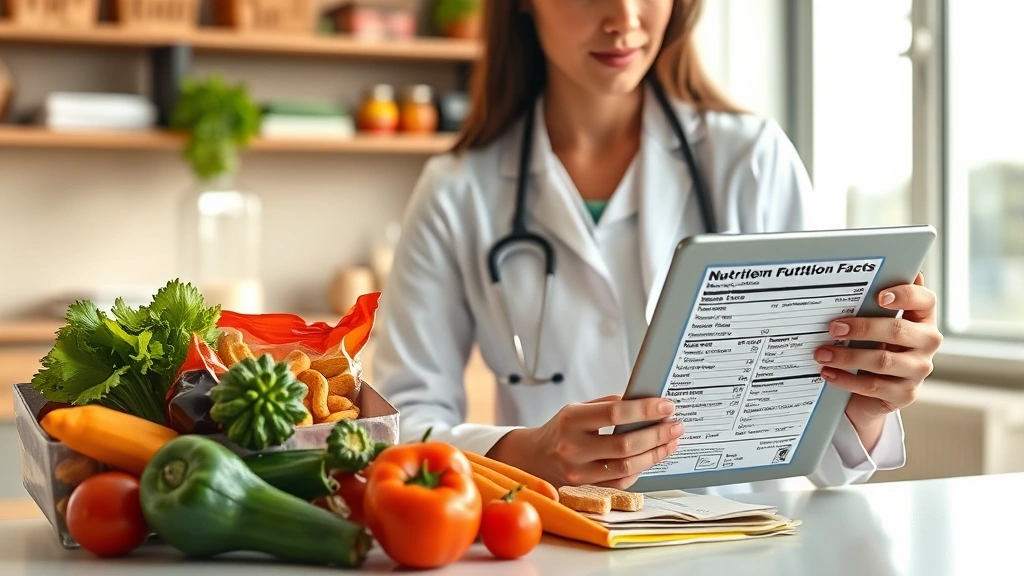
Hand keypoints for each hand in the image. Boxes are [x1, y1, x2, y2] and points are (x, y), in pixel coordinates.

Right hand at [486, 395, 683, 489]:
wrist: (534, 456)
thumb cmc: (560, 428)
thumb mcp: (577, 408)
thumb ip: (608, 405)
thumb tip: (645, 402)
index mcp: (571, 419)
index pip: (615, 413)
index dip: (645, 410)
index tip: (666, 406)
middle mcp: (573, 447)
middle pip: (625, 444)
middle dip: (656, 434)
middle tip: (676, 425)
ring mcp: (578, 471)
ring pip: (626, 466)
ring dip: (654, 453)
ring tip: (671, 441)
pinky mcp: (585, 486)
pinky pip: (621, 480)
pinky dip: (640, 468)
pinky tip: (652, 456)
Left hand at [814, 272, 942, 450]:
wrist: (875, 389)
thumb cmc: (874, 345)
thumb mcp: (874, 322)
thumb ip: (873, 302)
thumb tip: (864, 273)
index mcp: (923, 318)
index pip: (924, 300)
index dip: (905, 296)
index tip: (879, 296)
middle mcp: (927, 342)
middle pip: (898, 331)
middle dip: (863, 328)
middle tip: (833, 327)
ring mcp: (918, 370)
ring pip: (883, 361)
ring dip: (847, 356)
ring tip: (821, 353)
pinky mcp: (905, 394)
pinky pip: (873, 386)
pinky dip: (846, 379)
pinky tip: (827, 373)